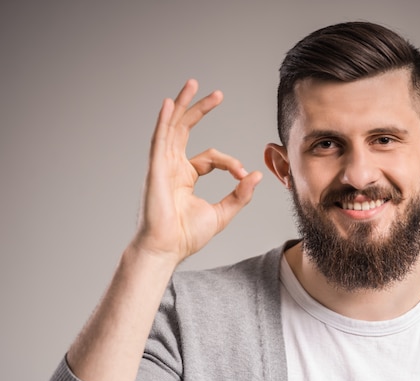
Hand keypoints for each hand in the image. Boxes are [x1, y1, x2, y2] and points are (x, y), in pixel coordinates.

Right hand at [132, 79, 262, 263]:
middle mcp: (172, 167)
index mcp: (185, 176)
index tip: (243, 176)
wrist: (167, 250)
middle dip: (201, 109)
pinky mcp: (156, 170)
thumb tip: (257, 176)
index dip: (231, 163)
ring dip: (183, 105)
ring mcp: (162, 166)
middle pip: (186, 130)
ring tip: (192, 83)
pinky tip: (170, 104)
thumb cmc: (186, 236)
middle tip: (218, 94)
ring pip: (173, 127)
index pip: (211, 157)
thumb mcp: (222, 213)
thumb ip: (240, 195)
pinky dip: (164, 121)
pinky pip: (160, 140)